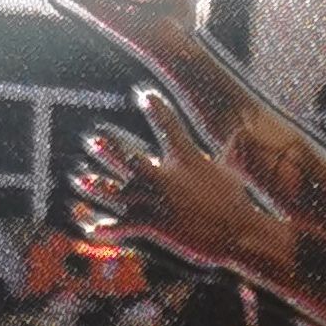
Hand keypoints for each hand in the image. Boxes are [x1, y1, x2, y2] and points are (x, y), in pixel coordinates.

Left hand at [77, 89, 281, 280]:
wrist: (238, 232)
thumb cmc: (238, 202)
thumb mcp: (232, 169)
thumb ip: (229, 150)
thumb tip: (244, 132)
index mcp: (186, 158)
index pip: (168, 125)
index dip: (156, 107)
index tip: (144, 94)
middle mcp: (165, 176)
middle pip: (130, 157)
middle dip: (110, 149)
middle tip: (93, 140)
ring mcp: (157, 200)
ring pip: (118, 190)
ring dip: (98, 185)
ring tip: (81, 179)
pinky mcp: (154, 225)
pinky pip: (124, 226)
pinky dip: (108, 229)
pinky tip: (92, 229)